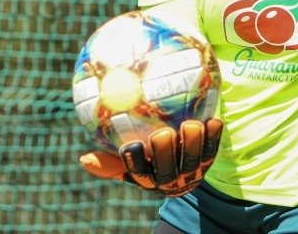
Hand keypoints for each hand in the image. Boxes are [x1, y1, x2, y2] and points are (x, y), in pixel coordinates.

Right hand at [79, 118, 222, 196]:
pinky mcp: (208, 162)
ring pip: (193, 160)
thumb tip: (83, 159)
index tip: (129, 144)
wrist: (183, 172)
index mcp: (149, 178)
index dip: (135, 161)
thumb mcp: (129, 163)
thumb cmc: (148, 161)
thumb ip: (110, 161)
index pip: (139, 172)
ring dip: (192, 143)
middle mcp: (170, 179)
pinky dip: (213, 136)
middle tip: (162, 133)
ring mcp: (191, 172)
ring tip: (191, 125)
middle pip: (167, 169)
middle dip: (165, 153)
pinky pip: (212, 149)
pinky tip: (213, 119)